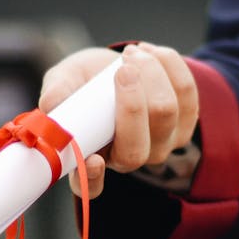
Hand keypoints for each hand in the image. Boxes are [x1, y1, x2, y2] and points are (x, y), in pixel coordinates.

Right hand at [38, 43, 198, 198]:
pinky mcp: (185, 123)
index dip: (93, 178)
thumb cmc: (85, 81)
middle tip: (122, 68)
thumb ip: (57, 92)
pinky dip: (169, 65)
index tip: (93, 160)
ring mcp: (161, 145)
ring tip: (131, 53)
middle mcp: (128, 159)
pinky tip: (150, 53)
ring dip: (151, 73)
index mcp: (92, 159)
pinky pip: (187, 92)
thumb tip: (51, 105)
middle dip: (132, 103)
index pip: (91, 186)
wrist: (118, 65)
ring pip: (166, 113)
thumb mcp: (64, 80)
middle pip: (137, 148)